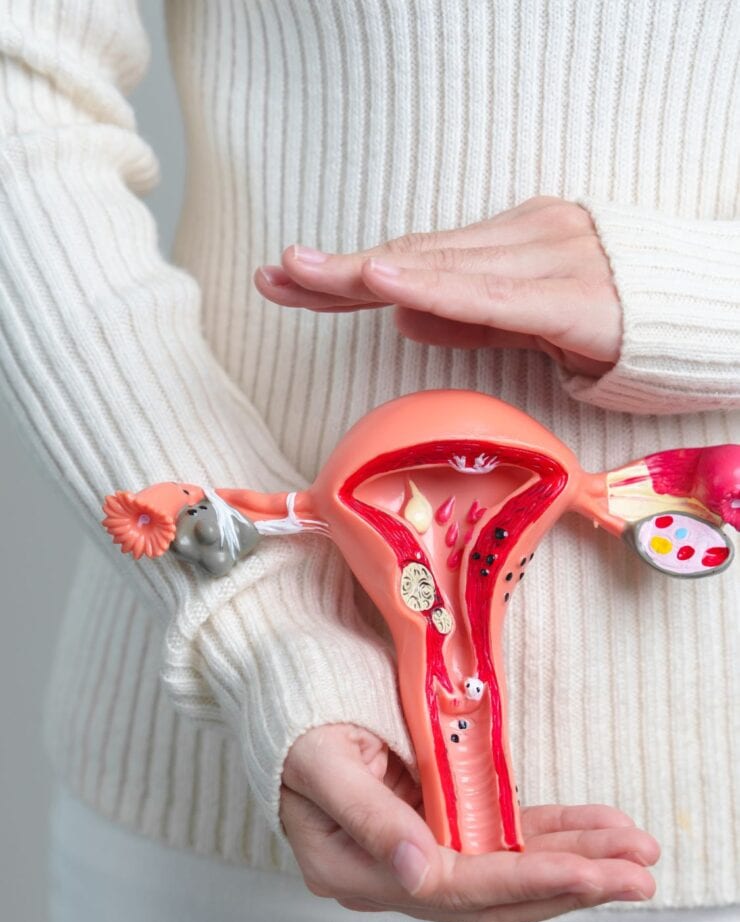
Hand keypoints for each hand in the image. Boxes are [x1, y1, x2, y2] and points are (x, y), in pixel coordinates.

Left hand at [254, 196, 621, 377]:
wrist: (704, 327)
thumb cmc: (617, 324)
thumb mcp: (530, 326)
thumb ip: (470, 321)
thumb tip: (403, 320)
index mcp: (509, 245)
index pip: (415, 258)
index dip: (349, 272)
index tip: (290, 280)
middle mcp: (523, 238)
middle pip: (415, 257)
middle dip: (339, 272)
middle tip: (274, 277)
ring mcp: (547, 258)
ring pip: (441, 268)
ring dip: (366, 272)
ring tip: (301, 275)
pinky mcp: (569, 296)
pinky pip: (491, 295)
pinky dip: (434, 286)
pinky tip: (383, 279)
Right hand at [280, 724, 658, 921]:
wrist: (282, 700)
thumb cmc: (294, 725)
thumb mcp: (321, 763)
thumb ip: (369, 819)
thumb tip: (419, 877)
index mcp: (352, 869)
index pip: (453, 888)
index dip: (525, 881)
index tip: (588, 873)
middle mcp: (390, 875)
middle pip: (491, 894)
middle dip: (569, 884)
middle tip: (639, 874)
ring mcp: (414, 855)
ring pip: (504, 871)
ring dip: (571, 861)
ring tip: (634, 852)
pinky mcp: (434, 828)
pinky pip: (497, 839)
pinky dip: (547, 836)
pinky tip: (593, 830)